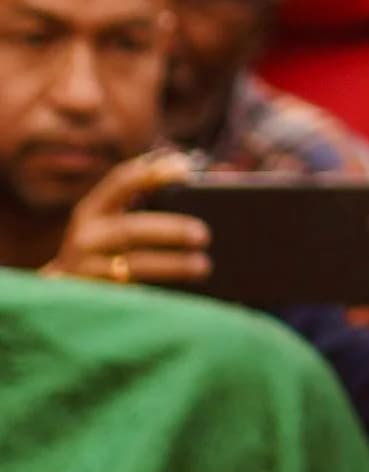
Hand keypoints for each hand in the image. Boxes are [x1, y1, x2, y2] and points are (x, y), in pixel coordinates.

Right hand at [50, 151, 207, 293]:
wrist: (60, 298)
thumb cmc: (103, 251)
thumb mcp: (112, 223)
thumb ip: (147, 202)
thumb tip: (205, 174)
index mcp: (92, 210)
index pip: (120, 181)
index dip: (151, 173)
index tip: (186, 170)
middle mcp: (86, 238)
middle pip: (130, 230)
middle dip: (169, 230)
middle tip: (204, 234)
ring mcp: (87, 271)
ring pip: (132, 266)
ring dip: (171, 265)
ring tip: (203, 265)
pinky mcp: (93, 301)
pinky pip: (130, 296)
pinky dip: (158, 294)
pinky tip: (181, 298)